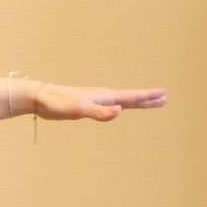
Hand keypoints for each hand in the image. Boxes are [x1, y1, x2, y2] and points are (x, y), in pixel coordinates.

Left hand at [34, 83, 166, 121]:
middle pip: (130, 98)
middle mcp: (103, 97)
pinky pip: (110, 107)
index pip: (131, 97)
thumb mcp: (79, 110)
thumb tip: (119, 112)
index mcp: (104, 97)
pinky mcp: (88, 105)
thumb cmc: (59, 104)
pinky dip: (120, 107)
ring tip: (149, 103)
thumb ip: (99, 112)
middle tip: (164, 99)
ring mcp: (96, 101)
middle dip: (147, 99)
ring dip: (136, 103)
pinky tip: (119, 109)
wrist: (42, 98)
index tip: (163, 94)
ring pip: (122, 102)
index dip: (147, 97)